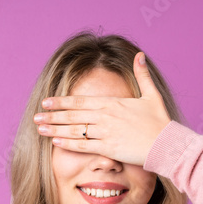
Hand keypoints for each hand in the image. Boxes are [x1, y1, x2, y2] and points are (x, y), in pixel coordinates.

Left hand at [33, 51, 170, 166]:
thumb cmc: (160, 122)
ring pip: (74, 129)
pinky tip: (55, 141)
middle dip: (52, 115)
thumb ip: (142, 75)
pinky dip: (68, 143)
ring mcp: (106, 132)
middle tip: (35, 117)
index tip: (46, 103)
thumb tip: (140, 55)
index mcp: (112, 103)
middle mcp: (105, 116)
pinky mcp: (109, 148)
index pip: (80, 101)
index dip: (61, 101)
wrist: (167, 144)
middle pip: (72, 114)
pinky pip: (84, 145)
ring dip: (54, 128)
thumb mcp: (152, 94)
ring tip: (39, 129)